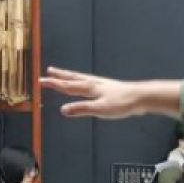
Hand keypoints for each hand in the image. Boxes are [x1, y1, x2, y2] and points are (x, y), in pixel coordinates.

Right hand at [39, 67, 180, 119]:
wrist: (142, 97)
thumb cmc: (123, 103)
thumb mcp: (100, 109)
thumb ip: (81, 109)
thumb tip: (63, 110)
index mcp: (90, 88)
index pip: (68, 86)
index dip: (54, 84)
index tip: (42, 81)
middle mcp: (94, 83)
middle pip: (73, 78)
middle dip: (60, 76)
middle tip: (48, 72)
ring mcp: (101, 84)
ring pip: (81, 78)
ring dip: (69, 76)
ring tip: (61, 73)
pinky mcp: (107, 87)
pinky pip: (88, 82)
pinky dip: (81, 80)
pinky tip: (85, 84)